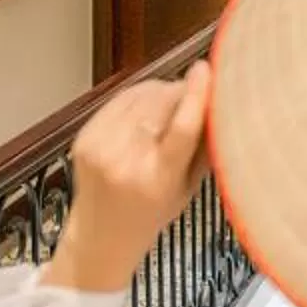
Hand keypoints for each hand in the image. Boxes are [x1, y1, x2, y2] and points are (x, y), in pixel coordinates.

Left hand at [44, 61, 211, 292]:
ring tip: (170, 104)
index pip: (181, 128)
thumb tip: (221, 106)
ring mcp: (100, 148)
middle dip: (180, 91)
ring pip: (139, 96)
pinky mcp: (85, 137)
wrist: (100, 236)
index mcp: (158, 180)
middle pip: (160, 104)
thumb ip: (203, 149)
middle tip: (195, 93)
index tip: (205, 70)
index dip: (196, 95)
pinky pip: (119, 100)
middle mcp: (125, 162)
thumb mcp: (187, 190)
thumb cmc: (150, 215)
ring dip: (160, 91)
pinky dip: (137, 97)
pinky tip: (145, 109)